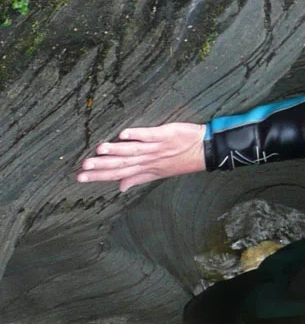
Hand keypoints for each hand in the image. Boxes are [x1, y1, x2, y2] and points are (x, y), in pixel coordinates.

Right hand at [76, 122, 205, 191]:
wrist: (206, 150)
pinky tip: (123, 135)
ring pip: (133, 151)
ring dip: (115, 151)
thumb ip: (138, 178)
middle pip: (122, 164)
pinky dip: (137, 135)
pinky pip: (150, 136)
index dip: (99, 176)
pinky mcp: (166, 135)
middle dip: (101, 167)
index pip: (118, 174)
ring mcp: (157, 148)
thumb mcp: (159, 173)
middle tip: (82, 168)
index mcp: (145, 169)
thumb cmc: (181, 160)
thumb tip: (120, 188)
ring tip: (98, 151)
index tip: (79, 177)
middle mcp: (149, 160)